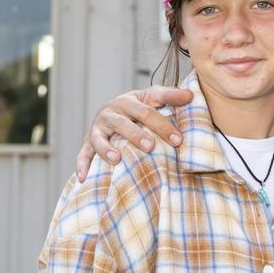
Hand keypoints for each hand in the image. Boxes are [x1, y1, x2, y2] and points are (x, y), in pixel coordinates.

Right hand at [75, 86, 192, 178]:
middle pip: (123, 124)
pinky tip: (84, 177)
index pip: (146, 111)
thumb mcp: (153, 97)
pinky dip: (83, 165)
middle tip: (151, 147)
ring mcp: (97, 128)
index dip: (162, 125)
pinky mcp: (87, 143)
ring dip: (107, 149)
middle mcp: (110, 113)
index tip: (178, 140)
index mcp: (128, 101)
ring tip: (117, 159)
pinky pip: (83, 154)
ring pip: (100, 138)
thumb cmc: (139, 106)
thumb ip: (171, 97)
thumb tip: (190, 94)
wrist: (114, 109)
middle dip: (136, 135)